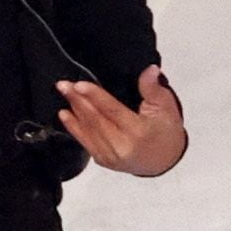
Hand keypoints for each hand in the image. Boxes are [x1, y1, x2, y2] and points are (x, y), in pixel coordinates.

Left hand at [56, 64, 189, 179]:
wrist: (164, 160)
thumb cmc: (165, 132)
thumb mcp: (166, 107)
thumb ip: (153, 88)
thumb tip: (149, 70)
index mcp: (138, 132)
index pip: (112, 111)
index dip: (95, 97)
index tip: (79, 85)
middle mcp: (122, 147)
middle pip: (96, 120)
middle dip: (78, 100)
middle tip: (64, 85)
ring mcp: (110, 156)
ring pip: (88, 131)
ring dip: (73, 111)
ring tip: (64, 94)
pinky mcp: (103, 161)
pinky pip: (85, 142)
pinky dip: (74, 128)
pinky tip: (65, 115)